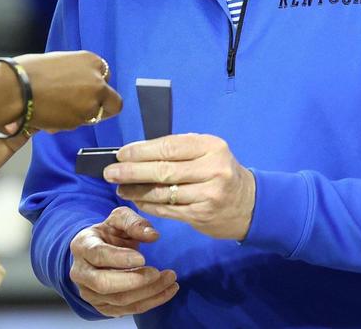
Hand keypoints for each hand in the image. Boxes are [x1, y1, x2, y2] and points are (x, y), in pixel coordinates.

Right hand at [0, 51, 121, 133]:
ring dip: (82, 115)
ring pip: (95, 116)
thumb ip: (76, 72)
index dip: (95, 85)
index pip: (105, 76)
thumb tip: (78, 83)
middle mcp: (97, 82)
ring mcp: (91, 103)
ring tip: (58, 109)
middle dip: (103, 106)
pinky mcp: (80, 121)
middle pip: (113, 101)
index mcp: (92, 61)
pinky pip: (78, 124)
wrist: (16, 89)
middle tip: (85, 108)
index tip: (85, 90)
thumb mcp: (60, 61)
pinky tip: (51, 114)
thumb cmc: (29, 71)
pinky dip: (68, 122)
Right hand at [69, 206, 178, 316]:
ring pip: (119, 300)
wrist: (98, 252)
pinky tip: (167, 291)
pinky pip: (128, 310)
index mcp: (82, 246)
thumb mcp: (119, 219)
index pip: (98, 255)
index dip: (120, 258)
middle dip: (134, 280)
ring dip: (148, 292)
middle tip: (157, 272)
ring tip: (170, 279)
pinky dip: (151, 302)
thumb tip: (152, 235)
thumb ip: (134, 222)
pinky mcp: (102, 307)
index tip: (143, 258)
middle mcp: (81, 273)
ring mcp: (90, 293)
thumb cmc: (108, 234)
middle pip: (104, 284)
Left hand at [105, 133, 255, 240]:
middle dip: (132, 172)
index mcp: (211, 146)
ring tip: (120, 188)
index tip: (120, 154)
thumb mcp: (206, 152)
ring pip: (163, 192)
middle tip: (111, 173)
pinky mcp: (203, 214)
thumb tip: (135, 153)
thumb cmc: (219, 171)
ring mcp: (209, 194)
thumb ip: (177, 150)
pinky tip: (138, 201)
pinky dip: (150, 205)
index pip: (169, 147)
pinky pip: (169, 209)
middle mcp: (212, 169)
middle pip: (163, 170)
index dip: (141, 151)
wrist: (249, 204)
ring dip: (137, 191)